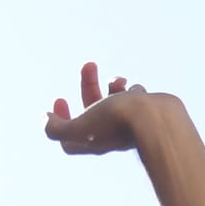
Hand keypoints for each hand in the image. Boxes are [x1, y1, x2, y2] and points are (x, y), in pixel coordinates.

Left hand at [44, 64, 186, 157]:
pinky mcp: (147, 115)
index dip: (58, 120)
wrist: (158, 121)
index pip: (68, 138)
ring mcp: (130, 124)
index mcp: (92, 140)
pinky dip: (132, 90)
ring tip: (119, 81)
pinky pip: (136, 98)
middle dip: (87, 85)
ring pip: (116, 101)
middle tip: (89, 64)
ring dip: (112, 86)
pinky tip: (135, 90)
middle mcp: (110, 134)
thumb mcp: (79, 127)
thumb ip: (57, 128)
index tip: (59, 99)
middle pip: (92, 111)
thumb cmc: (117, 122)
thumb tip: (46, 119)